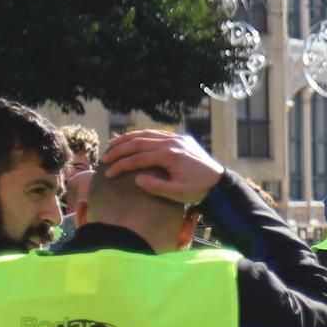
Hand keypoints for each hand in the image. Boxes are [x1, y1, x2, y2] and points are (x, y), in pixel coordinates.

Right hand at [98, 129, 222, 203]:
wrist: (220, 183)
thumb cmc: (199, 190)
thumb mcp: (178, 193)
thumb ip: (156, 187)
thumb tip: (137, 178)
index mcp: (170, 155)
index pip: (138, 158)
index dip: (121, 165)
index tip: (109, 173)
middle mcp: (172, 142)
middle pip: (139, 142)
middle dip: (119, 150)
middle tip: (105, 158)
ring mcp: (177, 138)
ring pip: (147, 134)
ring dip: (128, 138)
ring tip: (113, 144)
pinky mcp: (181, 139)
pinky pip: (157, 133)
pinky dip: (142, 135)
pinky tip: (133, 139)